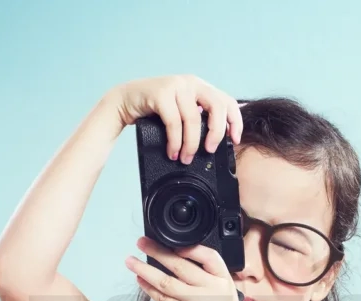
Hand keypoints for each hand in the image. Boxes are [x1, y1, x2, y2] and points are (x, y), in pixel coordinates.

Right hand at [109, 74, 243, 163]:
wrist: (125, 100)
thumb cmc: (155, 110)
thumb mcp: (182, 111)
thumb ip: (199, 118)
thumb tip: (217, 141)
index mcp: (201, 87)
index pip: (227, 101)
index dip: (235, 121)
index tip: (234, 140)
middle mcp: (191, 83)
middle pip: (217, 107)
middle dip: (216, 132)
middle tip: (209, 150)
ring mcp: (176, 86)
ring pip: (194, 119)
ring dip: (190, 144)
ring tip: (185, 158)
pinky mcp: (161, 94)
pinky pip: (174, 122)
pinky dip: (175, 141)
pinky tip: (173, 151)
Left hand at [126, 237, 252, 300]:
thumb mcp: (226, 295)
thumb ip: (209, 281)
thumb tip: (181, 264)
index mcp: (224, 280)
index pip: (209, 255)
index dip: (190, 247)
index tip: (172, 242)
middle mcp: (212, 289)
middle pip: (180, 264)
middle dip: (157, 251)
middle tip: (141, 242)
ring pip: (166, 281)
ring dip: (145, 269)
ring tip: (130, 261)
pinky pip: (163, 299)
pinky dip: (149, 289)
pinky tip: (141, 281)